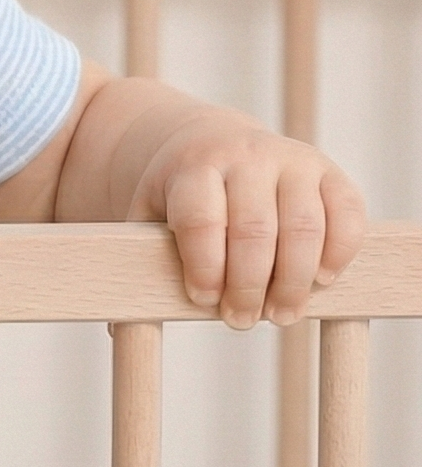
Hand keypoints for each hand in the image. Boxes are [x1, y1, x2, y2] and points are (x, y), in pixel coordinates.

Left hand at [138, 111, 363, 329]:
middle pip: (254, 230)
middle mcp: (245, 156)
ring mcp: (292, 160)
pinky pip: (346, 214)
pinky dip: (338, 252)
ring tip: (280, 314)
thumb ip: (139, 258)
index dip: (204, 266)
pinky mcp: (328, 171)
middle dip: (248, 285)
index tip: (202, 300)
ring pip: (303, 226)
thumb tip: (119, 326)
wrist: (210, 140)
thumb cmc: (178, 193)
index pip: (201, 219)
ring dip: (294, 280)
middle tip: (240, 321)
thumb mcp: (147, 212)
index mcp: (194, 165)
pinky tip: (321, 280)